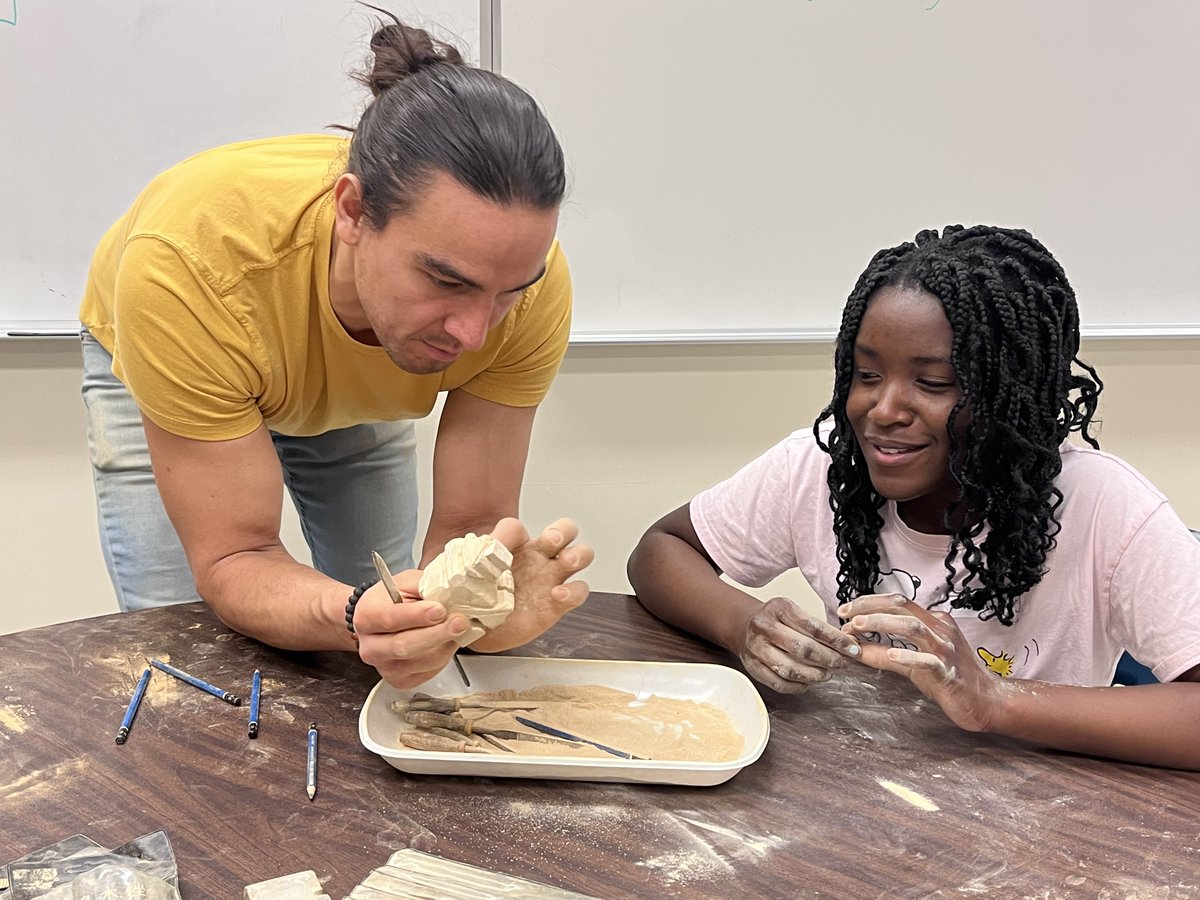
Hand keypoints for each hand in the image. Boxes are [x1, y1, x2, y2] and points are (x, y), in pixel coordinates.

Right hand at [353, 572, 469, 688]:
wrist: (382, 620)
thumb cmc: (394, 599)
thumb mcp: (407, 582)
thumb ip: (425, 585)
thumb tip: (450, 591)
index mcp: (366, 615)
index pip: (390, 619)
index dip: (417, 616)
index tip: (440, 609)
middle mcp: (370, 646)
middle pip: (404, 645)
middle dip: (437, 634)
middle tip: (459, 622)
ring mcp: (384, 667)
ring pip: (421, 661)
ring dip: (445, 645)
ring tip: (458, 628)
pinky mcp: (400, 680)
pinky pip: (427, 672)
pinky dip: (444, 656)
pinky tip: (447, 642)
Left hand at [468, 517, 593, 651]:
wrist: (475, 628)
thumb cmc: (475, 595)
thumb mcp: (476, 566)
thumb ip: (492, 545)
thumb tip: (505, 531)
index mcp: (518, 547)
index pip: (523, 527)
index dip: (518, 532)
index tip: (510, 544)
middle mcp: (539, 559)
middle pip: (567, 530)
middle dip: (564, 530)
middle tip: (552, 540)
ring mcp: (550, 579)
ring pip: (582, 555)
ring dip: (578, 554)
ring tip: (566, 561)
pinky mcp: (557, 604)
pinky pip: (579, 592)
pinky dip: (573, 591)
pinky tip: (557, 595)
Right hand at [737, 596, 862, 693]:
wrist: (743, 625)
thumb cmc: (776, 620)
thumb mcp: (793, 611)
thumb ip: (816, 626)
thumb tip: (848, 644)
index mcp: (778, 608)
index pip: (813, 626)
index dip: (836, 640)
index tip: (853, 649)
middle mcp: (764, 626)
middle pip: (802, 648)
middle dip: (828, 659)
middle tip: (842, 664)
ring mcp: (756, 648)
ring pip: (789, 668)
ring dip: (814, 675)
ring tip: (826, 674)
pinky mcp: (752, 667)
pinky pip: (778, 683)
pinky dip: (797, 686)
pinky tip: (808, 682)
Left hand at [838, 593, 1003, 731]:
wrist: (986, 701)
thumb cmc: (949, 679)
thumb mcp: (912, 663)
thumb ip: (885, 653)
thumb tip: (854, 646)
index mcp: (933, 622)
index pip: (897, 602)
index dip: (869, 603)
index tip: (846, 610)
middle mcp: (940, 630)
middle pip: (901, 608)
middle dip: (869, 608)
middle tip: (845, 616)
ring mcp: (946, 650)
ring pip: (912, 627)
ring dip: (882, 624)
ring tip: (858, 627)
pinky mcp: (950, 673)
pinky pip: (929, 661)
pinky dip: (909, 656)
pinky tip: (892, 655)